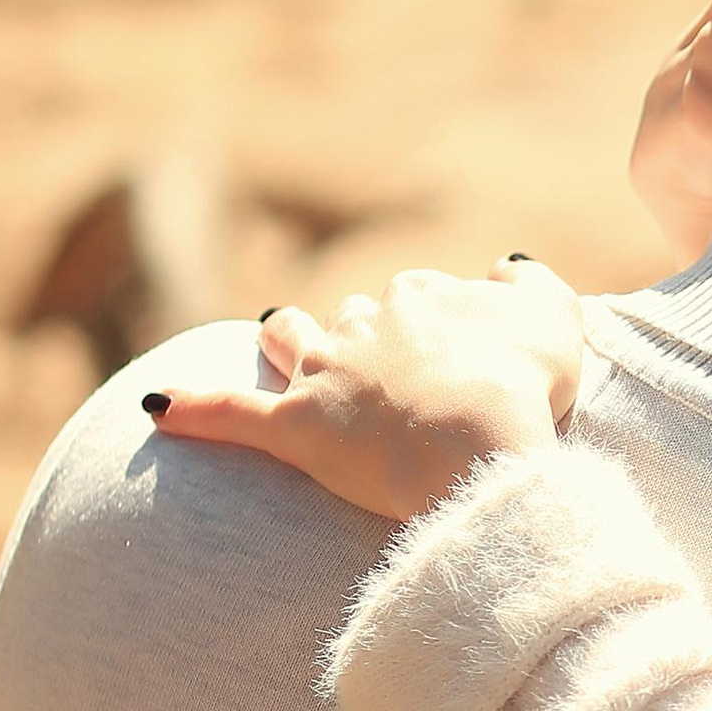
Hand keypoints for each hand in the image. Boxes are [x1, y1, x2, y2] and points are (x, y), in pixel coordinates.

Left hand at [144, 258, 586, 523]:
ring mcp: (326, 375)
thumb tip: (506, 265)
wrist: (477, 444)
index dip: (437, 326)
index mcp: (421, 297)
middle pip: (357, 318)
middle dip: (364, 333)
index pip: (421, 298)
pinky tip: (155, 408)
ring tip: (276, 332)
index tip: (457, 355)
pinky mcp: (295, 429)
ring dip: (285, 337)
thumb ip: (530, 284)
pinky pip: (230, 418)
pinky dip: (193, 411)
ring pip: (292, 342)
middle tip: (384, 367)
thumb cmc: (524, 385)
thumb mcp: (556, 320)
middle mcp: (364, 324)